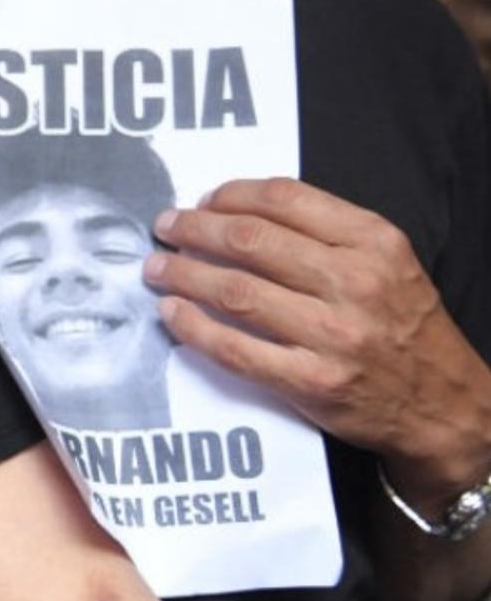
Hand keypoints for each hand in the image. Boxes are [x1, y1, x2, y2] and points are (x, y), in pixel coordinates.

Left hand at [146, 177, 490, 502]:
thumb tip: (236, 210)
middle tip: (165, 227)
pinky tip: (171, 311)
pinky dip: (193, 327)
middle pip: (250, 241)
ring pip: (235, 292)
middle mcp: (355, 284)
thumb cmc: (402, 325)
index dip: (230, 195)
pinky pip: (236, 349)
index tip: (202, 200)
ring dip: (183, 274)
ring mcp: (333, 336)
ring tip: (156, 267)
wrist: (444, 405)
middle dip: (194, 228)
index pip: (285, 198)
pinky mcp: (313, 382)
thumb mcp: (387, 261)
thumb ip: (325, 231)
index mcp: (373, 242)